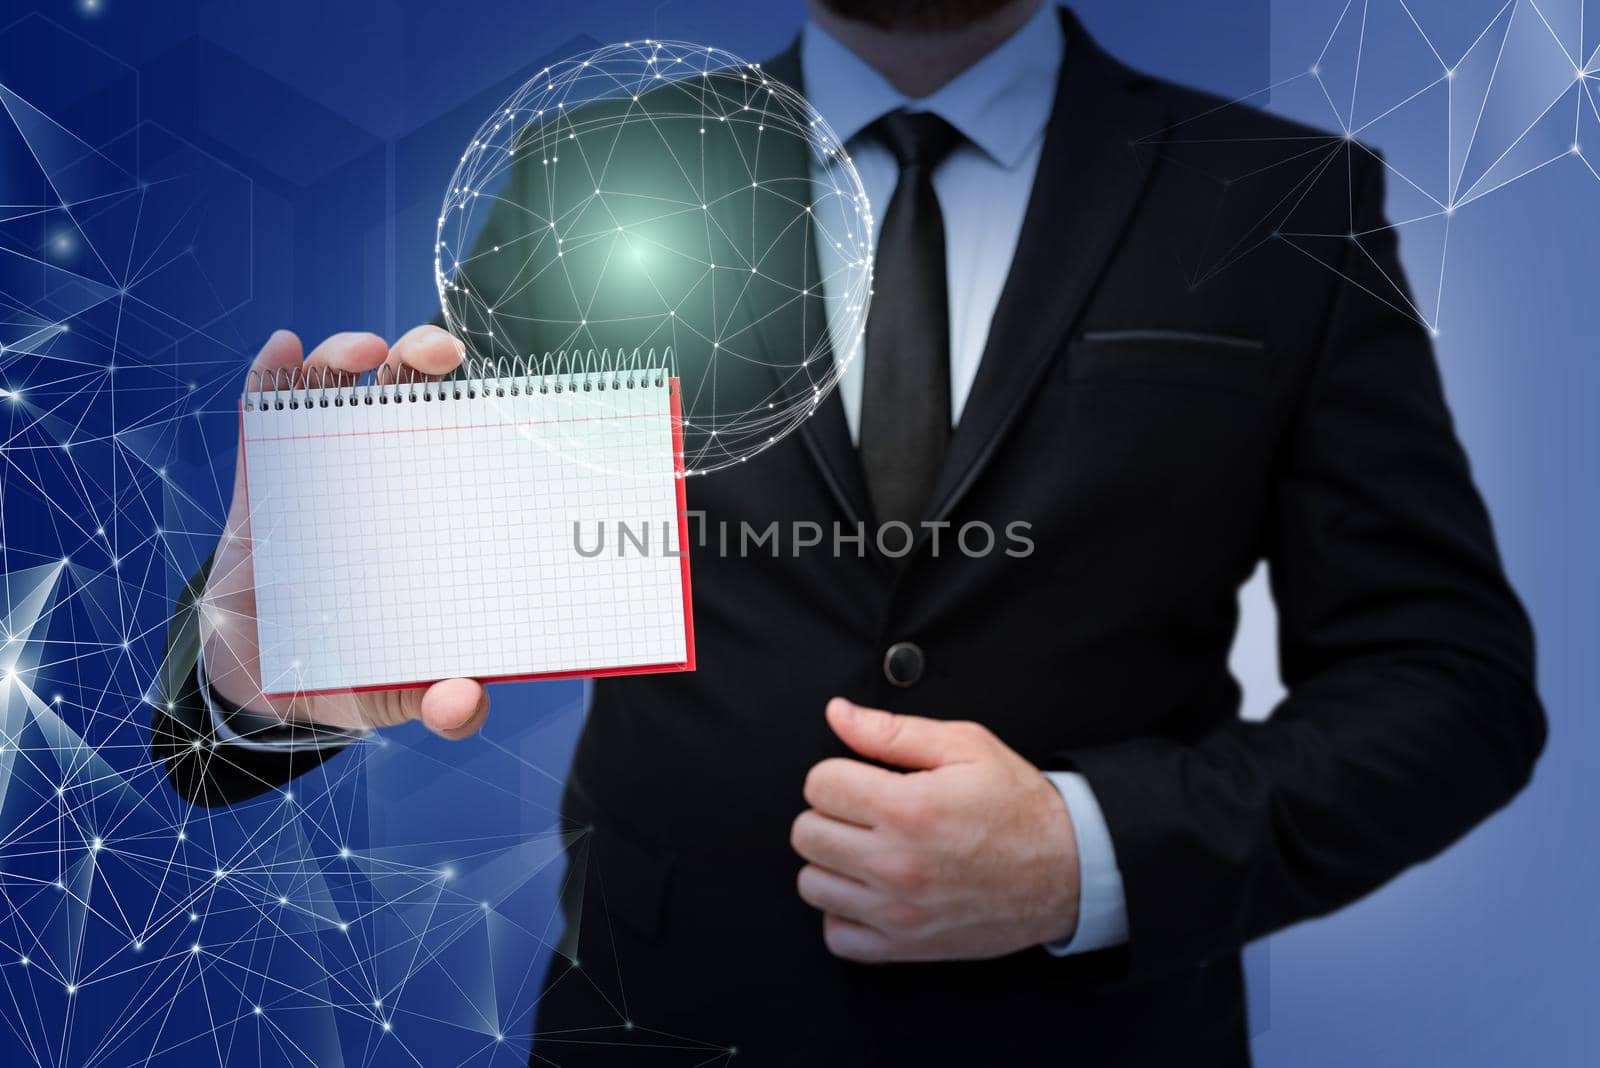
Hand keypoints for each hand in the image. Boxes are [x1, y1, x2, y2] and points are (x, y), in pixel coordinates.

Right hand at [196, 326, 489, 739]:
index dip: (478, 406)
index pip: (460, 443)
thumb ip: (437, 704)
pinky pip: (262, 414)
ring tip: (358, 352)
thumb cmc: (351, 673)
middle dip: (421, 358)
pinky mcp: (259, 478)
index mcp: (426, 516)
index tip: (503, 387)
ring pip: (335, 390)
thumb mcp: (397, 695)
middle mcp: (379, 480)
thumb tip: (464, 705)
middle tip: (438, 353)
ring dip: (345, 356)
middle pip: (405, 395)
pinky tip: (282, 349)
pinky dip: (271, 375)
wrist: (261, 681)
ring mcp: (317, 471)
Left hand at [791, 698, 1079, 961]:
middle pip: (806, 833)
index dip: (837, 772)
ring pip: (811, 883)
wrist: (1067, 870)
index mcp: (907, 808)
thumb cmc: (1018, 806)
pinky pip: (838, 935)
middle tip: (864, 811)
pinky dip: (844, 913)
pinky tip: (869, 890)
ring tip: (866, 848)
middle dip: (830, 813)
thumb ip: (893, 730)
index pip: (819, 784)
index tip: (861, 778)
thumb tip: (838, 714)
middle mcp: (896, 863)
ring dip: (832, 862)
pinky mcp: (906, 945)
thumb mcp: (966, 746)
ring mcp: (898, 910)